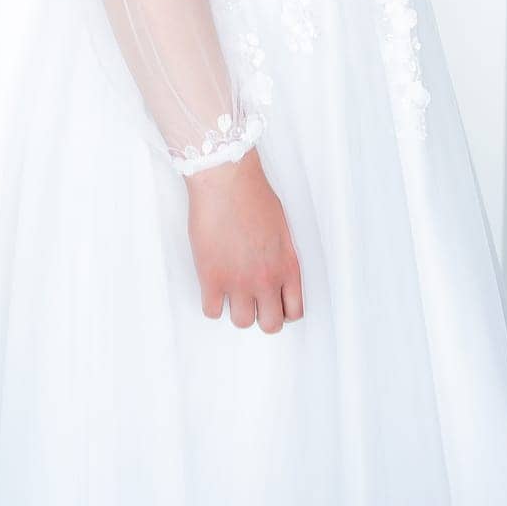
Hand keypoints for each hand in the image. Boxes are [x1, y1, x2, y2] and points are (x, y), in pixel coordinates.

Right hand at [185, 150, 303, 331]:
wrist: (226, 180)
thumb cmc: (253, 194)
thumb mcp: (281, 228)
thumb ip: (280, 256)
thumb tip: (273, 270)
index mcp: (288, 266)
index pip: (295, 311)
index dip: (283, 310)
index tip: (273, 302)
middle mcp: (266, 280)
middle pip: (270, 325)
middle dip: (261, 315)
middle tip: (252, 300)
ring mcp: (239, 282)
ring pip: (242, 322)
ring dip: (235, 309)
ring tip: (230, 289)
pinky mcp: (211, 278)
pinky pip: (212, 312)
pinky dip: (212, 302)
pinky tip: (212, 285)